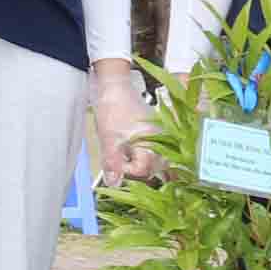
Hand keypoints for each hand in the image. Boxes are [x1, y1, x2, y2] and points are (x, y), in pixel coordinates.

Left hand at [88, 61, 160, 185]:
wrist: (115, 87)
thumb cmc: (112, 108)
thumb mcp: (108, 137)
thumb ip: (112, 162)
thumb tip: (115, 183)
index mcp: (151, 142)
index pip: (143, 170)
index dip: (127, 171)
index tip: (116, 165)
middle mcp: (162, 140)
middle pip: (154, 168)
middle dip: (137, 171)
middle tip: (121, 166)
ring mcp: (161, 136)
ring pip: (156, 161)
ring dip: (142, 165)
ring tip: (126, 160)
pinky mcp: (156, 132)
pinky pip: (156, 150)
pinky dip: (144, 156)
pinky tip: (132, 152)